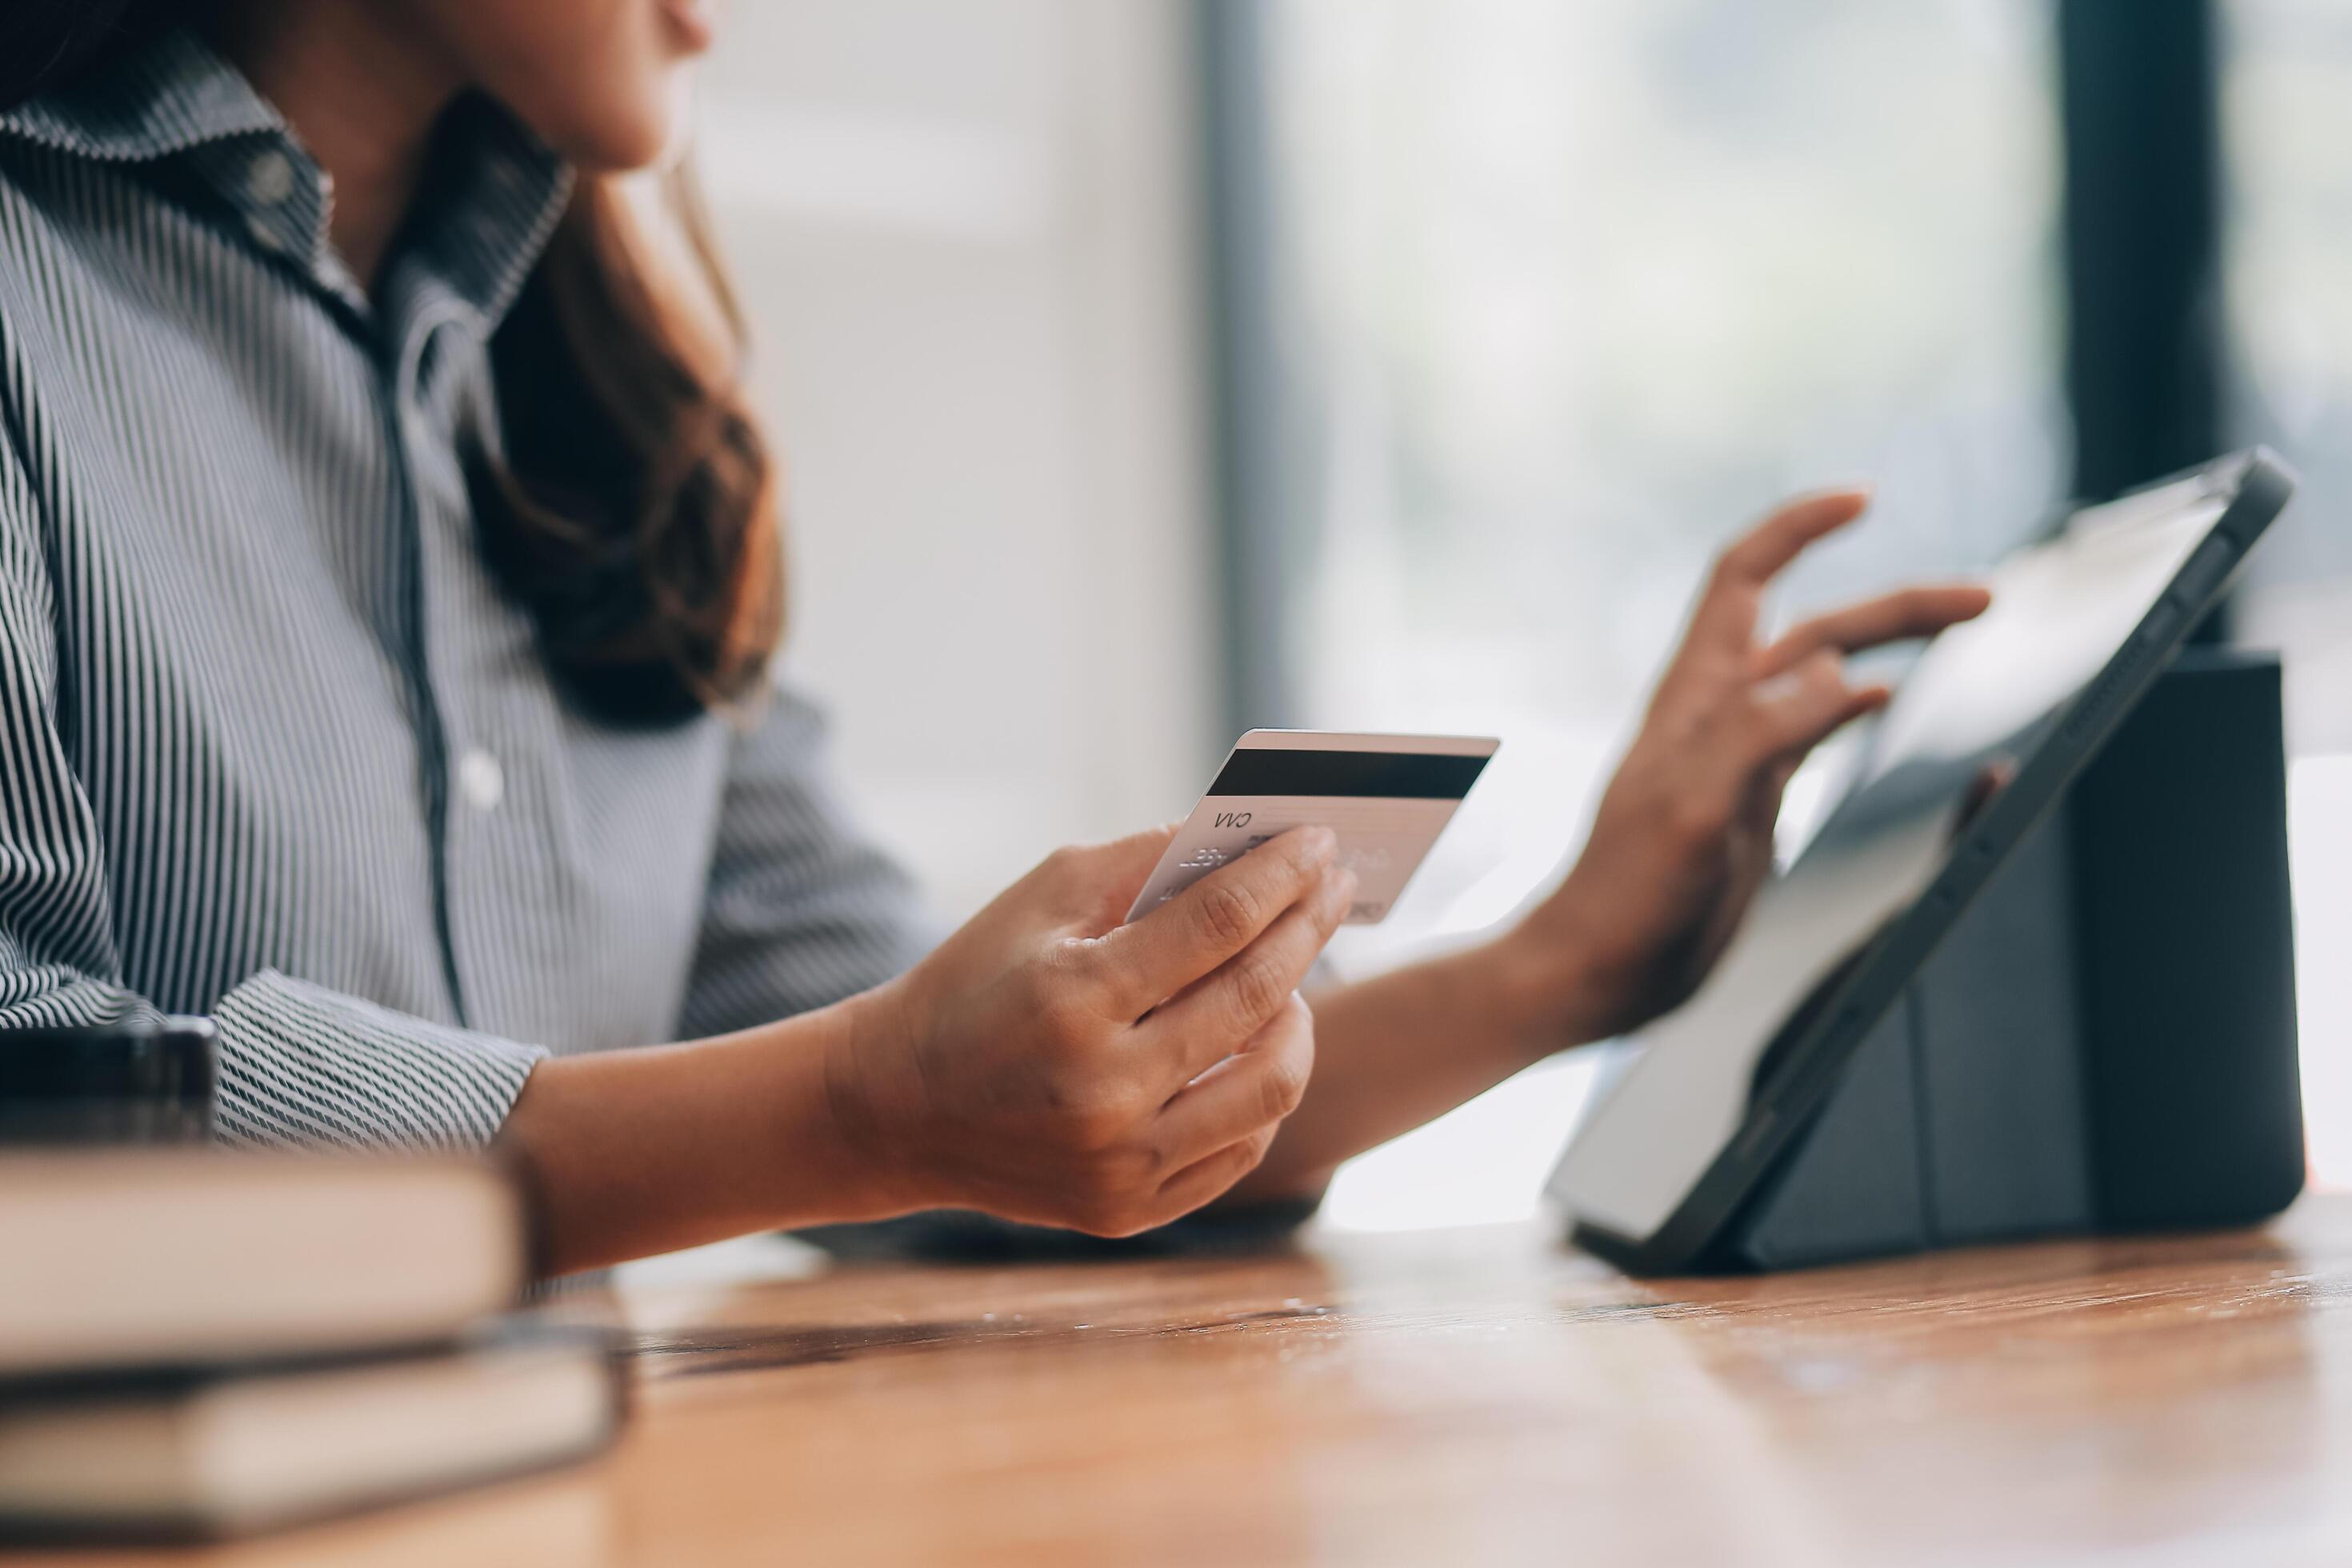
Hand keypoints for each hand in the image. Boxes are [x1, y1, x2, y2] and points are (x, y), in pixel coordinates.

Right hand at [827, 825, 1357, 1235]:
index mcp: (1075, 1000)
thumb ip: (1142, 861)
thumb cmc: (973, 984)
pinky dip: (1261, 1091)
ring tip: (1290, 979)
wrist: (894, 1108)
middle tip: (1333, 889)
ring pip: (1271, 1088)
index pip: (1217, 925)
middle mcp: (1104, 1091)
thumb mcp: (1037, 899)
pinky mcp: (1129, 1211)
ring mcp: (1121, 1163)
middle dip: (1309, 929)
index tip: (1321, 843)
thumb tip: (1247, 841)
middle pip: (1257, 999)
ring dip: (1300, 1019)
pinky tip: (1253, 1047)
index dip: (1281, 877)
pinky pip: (1241, 1147)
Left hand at [1509, 489, 1990, 1042]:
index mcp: (1696, 699)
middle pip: (1816, 627)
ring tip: (1960, 628)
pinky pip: (1816, 733)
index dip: (1800, 530)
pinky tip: (1887, 705)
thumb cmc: (1625, 895)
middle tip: (1978, 599)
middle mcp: (1719, 716)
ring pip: (1826, 675)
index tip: (1862, 500)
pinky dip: (1861, 706)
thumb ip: (1765, 733)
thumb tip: (1843, 672)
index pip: (1746, 579)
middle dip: (1895, 603)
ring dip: (1889, 644)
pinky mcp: (1753, 803)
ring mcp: (1738, 758)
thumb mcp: (1699, 806)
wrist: (1601, 969)